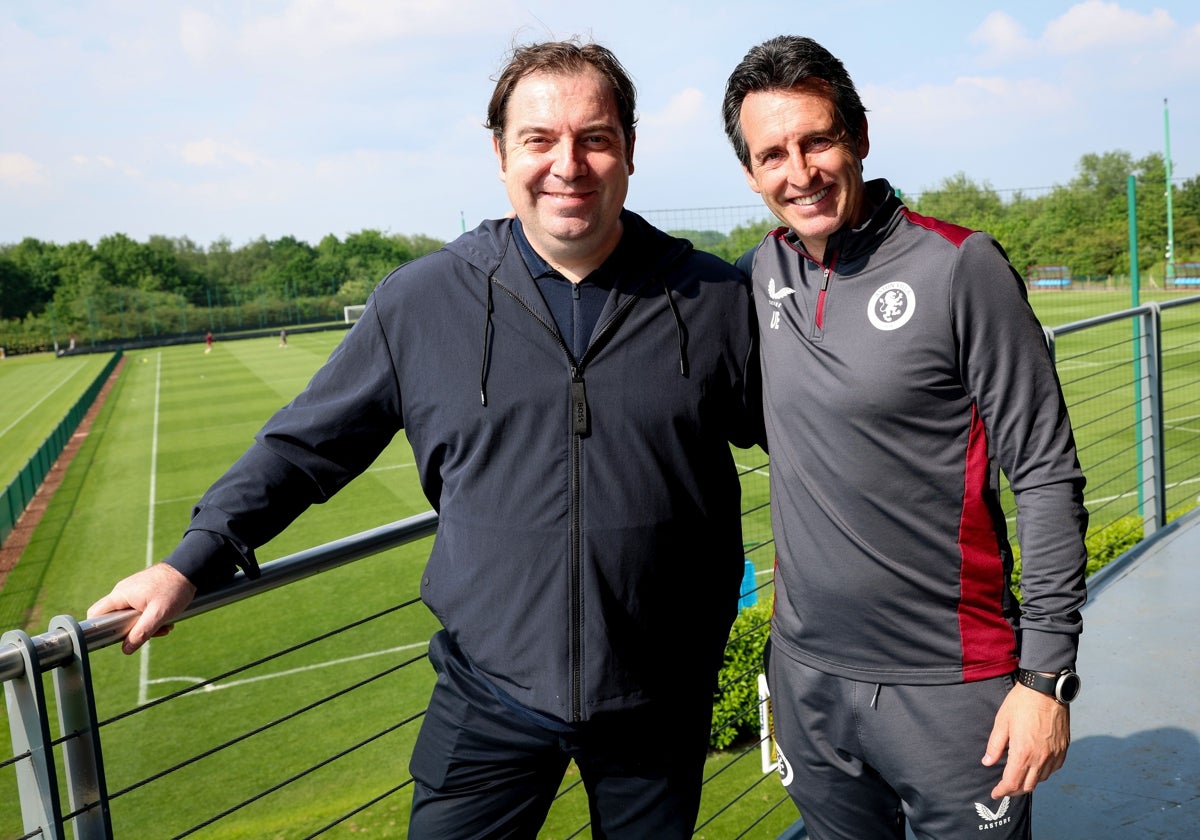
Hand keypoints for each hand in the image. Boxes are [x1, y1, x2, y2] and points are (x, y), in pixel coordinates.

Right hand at [87, 564, 196, 654]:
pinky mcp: (143, 592)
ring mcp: (133, 591)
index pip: (96, 614)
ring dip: (146, 625)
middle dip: (131, 631)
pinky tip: (166, 620)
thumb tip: (126, 649)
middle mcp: (123, 592)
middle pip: (115, 619)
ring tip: (165, 626)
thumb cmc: (174, 589)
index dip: (101, 629)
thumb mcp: (158, 614)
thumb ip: (142, 632)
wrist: (190, 569)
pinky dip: (151, 617)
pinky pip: (140, 610)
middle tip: (150, 633)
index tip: (117, 638)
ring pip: (131, 616)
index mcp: (120, 595)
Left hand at [981, 680, 1070, 798]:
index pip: (1011, 782)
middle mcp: (1041, 758)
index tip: (995, 793)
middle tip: (1004, 788)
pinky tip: (1035, 767)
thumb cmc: (1021, 703)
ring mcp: (1054, 754)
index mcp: (1023, 753)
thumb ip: (995, 746)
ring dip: (1028, 782)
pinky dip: (1042, 774)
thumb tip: (987, 762)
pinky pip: (1053, 769)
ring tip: (1018, 778)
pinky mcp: (1063, 749)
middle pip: (1027, 786)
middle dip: (1014, 790)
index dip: (1002, 791)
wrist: (1046, 690)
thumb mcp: (1001, 722)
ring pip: (1041, 780)